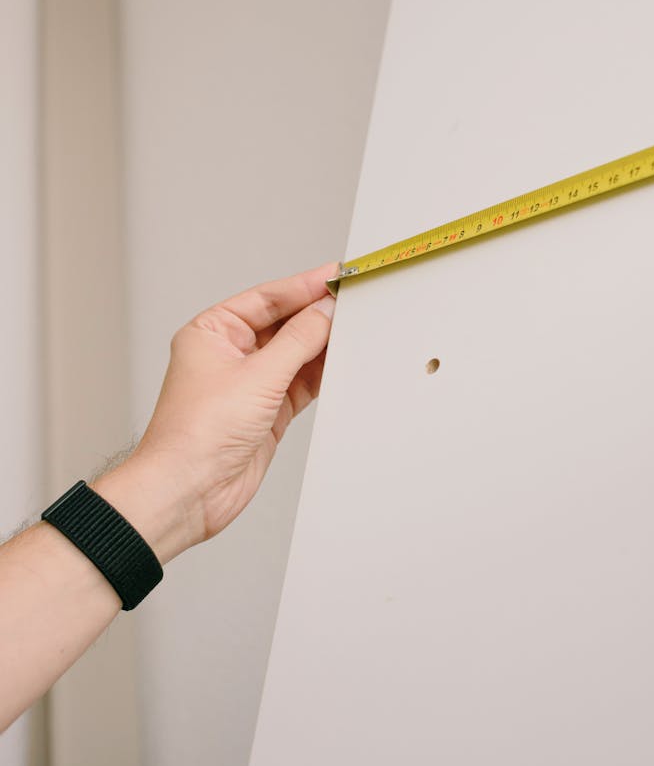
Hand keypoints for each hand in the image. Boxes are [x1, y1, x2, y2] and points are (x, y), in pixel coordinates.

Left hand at [94, 261, 337, 561]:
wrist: (189, 490)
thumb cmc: (195, 434)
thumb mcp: (257, 376)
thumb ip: (298, 340)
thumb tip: (324, 311)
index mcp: (211, 332)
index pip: (265, 298)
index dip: (302, 286)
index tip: (334, 276)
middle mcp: (229, 355)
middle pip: (283, 324)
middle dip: (316, 314)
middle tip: (351, 301)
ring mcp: (249, 384)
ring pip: (295, 354)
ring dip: (322, 345)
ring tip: (353, 328)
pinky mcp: (266, 412)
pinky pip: (301, 383)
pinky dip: (321, 373)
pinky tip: (341, 362)